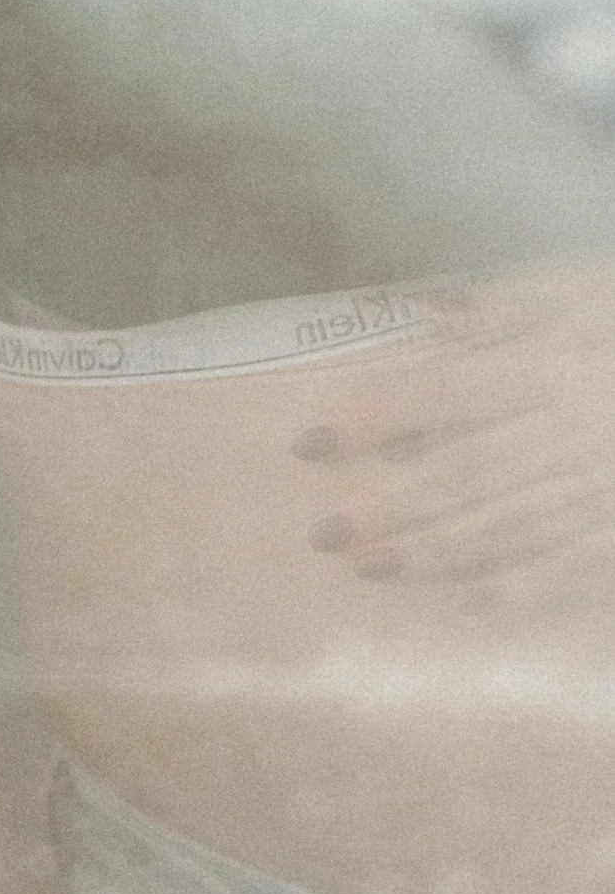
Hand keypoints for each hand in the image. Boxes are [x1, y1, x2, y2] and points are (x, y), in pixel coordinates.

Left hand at [293, 266, 614, 603]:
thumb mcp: (590, 286)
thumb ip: (513, 301)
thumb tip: (427, 311)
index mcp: (556, 363)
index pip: (444, 393)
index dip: (376, 418)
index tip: (307, 441)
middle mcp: (575, 432)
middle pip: (466, 475)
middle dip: (388, 507)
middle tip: (321, 536)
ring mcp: (605, 488)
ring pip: (512, 529)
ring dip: (437, 554)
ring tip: (370, 571)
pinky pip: (573, 565)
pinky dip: (521, 589)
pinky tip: (469, 606)